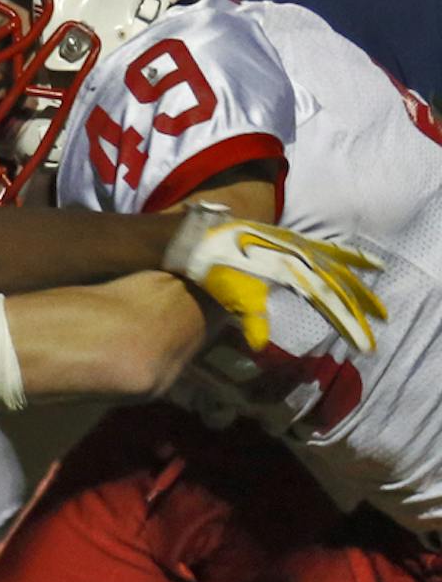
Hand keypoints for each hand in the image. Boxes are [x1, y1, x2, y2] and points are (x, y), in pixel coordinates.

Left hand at [166, 202, 385, 352]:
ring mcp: (298, 247)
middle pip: (339, 285)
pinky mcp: (290, 241)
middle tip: (380, 323)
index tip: (364, 344)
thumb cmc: (216, 269)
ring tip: (378, 292)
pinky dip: (346, 255)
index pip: (329, 302)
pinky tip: (358, 259)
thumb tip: (257, 344)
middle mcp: (302, 258)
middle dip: (360, 307)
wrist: (201, 237)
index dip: (349, 324)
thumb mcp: (233, 295)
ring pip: (339, 267)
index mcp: (293, 273)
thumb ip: (251, 318)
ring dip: (359, 282)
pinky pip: (326, 249)